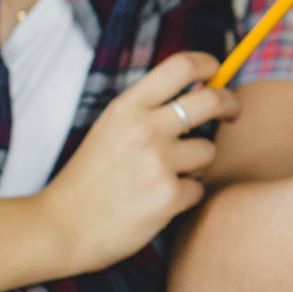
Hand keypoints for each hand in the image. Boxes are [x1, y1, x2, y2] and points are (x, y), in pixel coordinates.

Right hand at [35, 52, 236, 276]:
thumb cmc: (89, 179)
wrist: (60, 227)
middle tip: (231, 113)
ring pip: (209, 151)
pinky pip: (198, 189)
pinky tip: (155, 202)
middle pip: (213, 100)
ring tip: (162, 176)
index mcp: (128, 107)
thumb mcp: (111, 128)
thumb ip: (148, 109)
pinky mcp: (169, 196)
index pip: (181, 66)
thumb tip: (201, 89)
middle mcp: (145, 129)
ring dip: (196, 164)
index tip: (216, 72)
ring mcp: (159, 163)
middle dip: (230, 105)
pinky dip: (183, 196)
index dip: (208, 64)